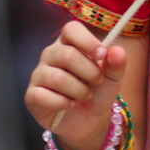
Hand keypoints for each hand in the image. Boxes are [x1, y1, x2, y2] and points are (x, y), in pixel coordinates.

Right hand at [24, 22, 127, 149]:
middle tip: (98, 82)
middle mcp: (51, 55)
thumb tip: (117, 50)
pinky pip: (43, 96)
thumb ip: (116, 63)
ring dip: (79, 91)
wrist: (89, 120)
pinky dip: (64, 103)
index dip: (87, 40)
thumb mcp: (112, 78)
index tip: (102, 54)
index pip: (71, 29)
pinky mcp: (32, 95)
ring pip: (57, 78)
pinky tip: (72, 105)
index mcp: (69, 44)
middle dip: (89, 72)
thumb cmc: (98, 92)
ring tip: (86, 97)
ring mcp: (39, 74)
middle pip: (67, 55)